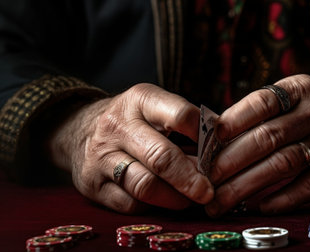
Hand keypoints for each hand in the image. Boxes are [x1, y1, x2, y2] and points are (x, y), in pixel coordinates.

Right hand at [47, 83, 212, 212]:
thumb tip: (221, 146)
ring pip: (145, 185)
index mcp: (140, 100)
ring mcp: (102, 157)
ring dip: (176, 197)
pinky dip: (155, 207)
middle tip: (209, 190)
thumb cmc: (130, 120)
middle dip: (191, 178)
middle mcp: (118, 126)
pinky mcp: (93, 185)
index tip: (220, 150)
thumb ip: (184, 121)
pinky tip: (167, 201)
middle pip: (161, 157)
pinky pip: (130, 204)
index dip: (205, 135)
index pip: (180, 115)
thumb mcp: (153, 106)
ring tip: (192, 198)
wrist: (78, 129)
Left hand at [205, 74, 309, 216]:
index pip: (261, 103)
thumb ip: (261, 112)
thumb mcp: (295, 95)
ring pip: (282, 164)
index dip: (232, 122)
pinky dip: (282, 198)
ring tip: (221, 201)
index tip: (207, 142)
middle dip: (230, 162)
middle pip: (266, 138)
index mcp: (300, 89)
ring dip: (247, 186)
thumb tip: (214, 138)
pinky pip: (308, 187)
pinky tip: (260, 207)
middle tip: (205, 181)